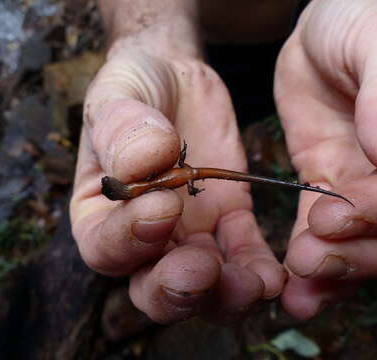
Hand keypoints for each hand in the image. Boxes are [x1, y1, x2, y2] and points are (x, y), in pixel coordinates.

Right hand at [70, 43, 286, 322]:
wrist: (172, 77)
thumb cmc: (133, 88)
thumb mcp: (116, 94)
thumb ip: (120, 127)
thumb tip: (145, 162)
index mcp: (100, 212)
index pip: (105, 246)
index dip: (130, 238)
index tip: (163, 204)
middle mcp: (142, 235)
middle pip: (152, 286)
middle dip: (177, 290)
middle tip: (202, 272)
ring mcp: (188, 231)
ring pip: (204, 283)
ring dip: (226, 292)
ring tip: (253, 282)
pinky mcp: (229, 216)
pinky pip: (244, 251)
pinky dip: (258, 266)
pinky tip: (275, 273)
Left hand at [275, 0, 376, 319]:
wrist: (323, 35)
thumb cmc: (359, 18)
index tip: (342, 209)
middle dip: (358, 252)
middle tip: (310, 258)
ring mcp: (374, 189)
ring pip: (368, 246)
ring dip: (335, 271)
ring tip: (300, 285)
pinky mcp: (334, 193)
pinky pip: (328, 237)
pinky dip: (314, 265)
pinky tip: (295, 290)